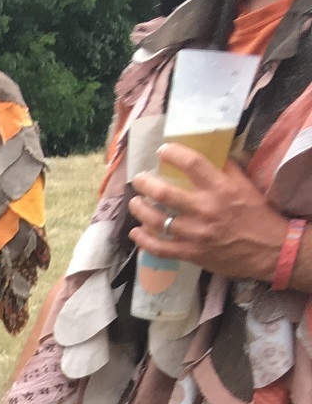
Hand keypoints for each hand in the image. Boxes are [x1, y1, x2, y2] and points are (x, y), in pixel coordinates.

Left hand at [130, 145, 289, 283]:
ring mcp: (195, 233)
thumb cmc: (256, 214)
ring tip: (135, 203)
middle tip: (139, 179)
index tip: (162, 150)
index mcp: (221, 188)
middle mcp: (205, 209)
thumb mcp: (245, 186)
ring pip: (157, 221)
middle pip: (164, 194)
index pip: (193, 164)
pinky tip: (136, 232)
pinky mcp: (190, 253)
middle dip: (145, 184)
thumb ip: (225, 169)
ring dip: (140, 210)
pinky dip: (143, 240)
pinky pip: (159, 248)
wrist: (269, 249)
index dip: (173, 153)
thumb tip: (208, 153)